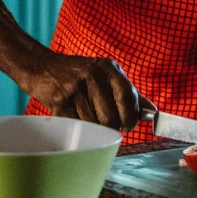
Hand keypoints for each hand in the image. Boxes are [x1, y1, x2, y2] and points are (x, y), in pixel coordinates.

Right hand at [30, 52, 156, 130]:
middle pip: (111, 116)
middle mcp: (92, 75)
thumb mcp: (106, 74)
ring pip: (95, 124)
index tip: (130, 124)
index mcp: (107, 67)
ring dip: (97, 130)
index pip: (127, 94)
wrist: (44, 68)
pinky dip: (82, 129)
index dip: (131, 114)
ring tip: (94, 122)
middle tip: (110, 126)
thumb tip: (152, 111)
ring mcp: (74, 89)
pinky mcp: (59, 103)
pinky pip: (78, 126)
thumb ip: (129, 92)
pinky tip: (80, 120)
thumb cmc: (81, 73)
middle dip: (114, 126)